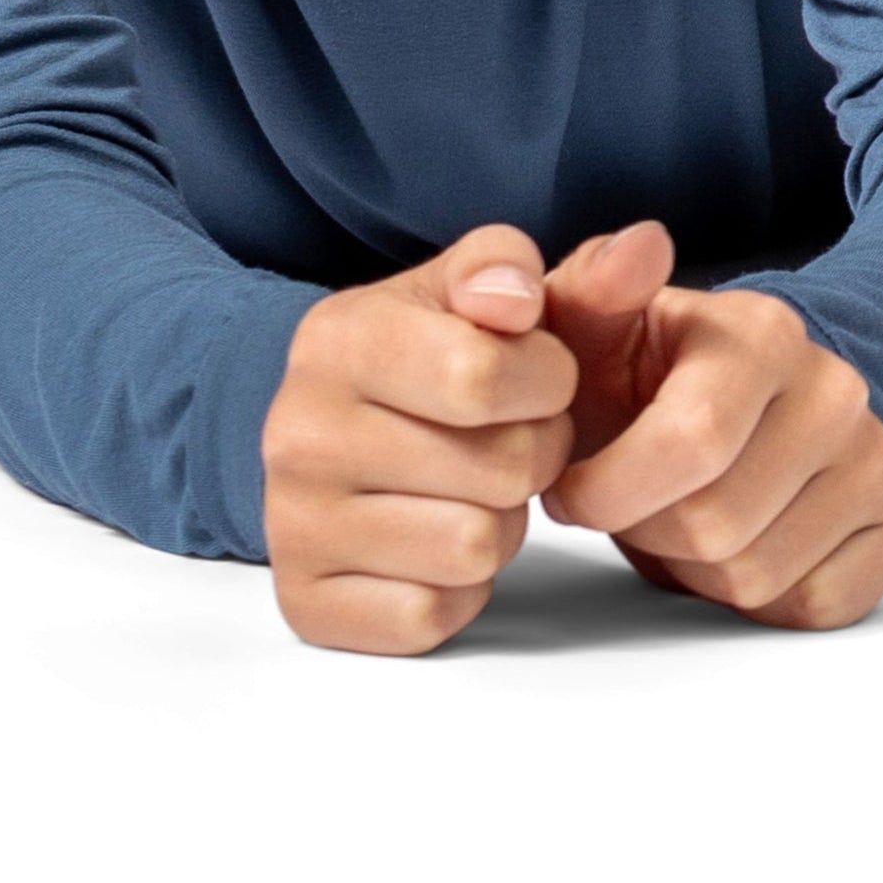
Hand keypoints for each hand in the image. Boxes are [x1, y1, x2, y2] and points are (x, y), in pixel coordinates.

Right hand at [260, 223, 575, 655]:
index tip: (539, 374)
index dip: (547, 379)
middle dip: (535, 451)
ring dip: (501, 522)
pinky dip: (458, 589)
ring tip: (472, 486)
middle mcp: (298, 432)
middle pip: (500, 470)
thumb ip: (521, 266)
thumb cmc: (429, 352)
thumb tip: (589, 267)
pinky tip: (435, 539)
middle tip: (508, 436)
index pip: (485, 376)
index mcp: (340, 338)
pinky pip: (433, 615)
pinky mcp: (308, 603)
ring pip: (475, 548)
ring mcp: (293, 526)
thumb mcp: (472, 286)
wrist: (335, 430)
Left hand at [537, 223, 882, 631]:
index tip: (575, 489)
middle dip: (649, 532)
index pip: (692, 443)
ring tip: (688, 517)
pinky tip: (743, 544)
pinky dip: (763, 599)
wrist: (723, 415)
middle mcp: (837, 388)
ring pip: (757, 575)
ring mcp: (877, 455)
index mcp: (765, 334)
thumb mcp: (590, 334)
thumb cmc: (638, 385)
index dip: (609, 491)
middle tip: (639, 502)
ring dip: (699, 569)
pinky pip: (816, 603)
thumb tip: (641, 245)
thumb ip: (591, 290)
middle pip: (716, 524)